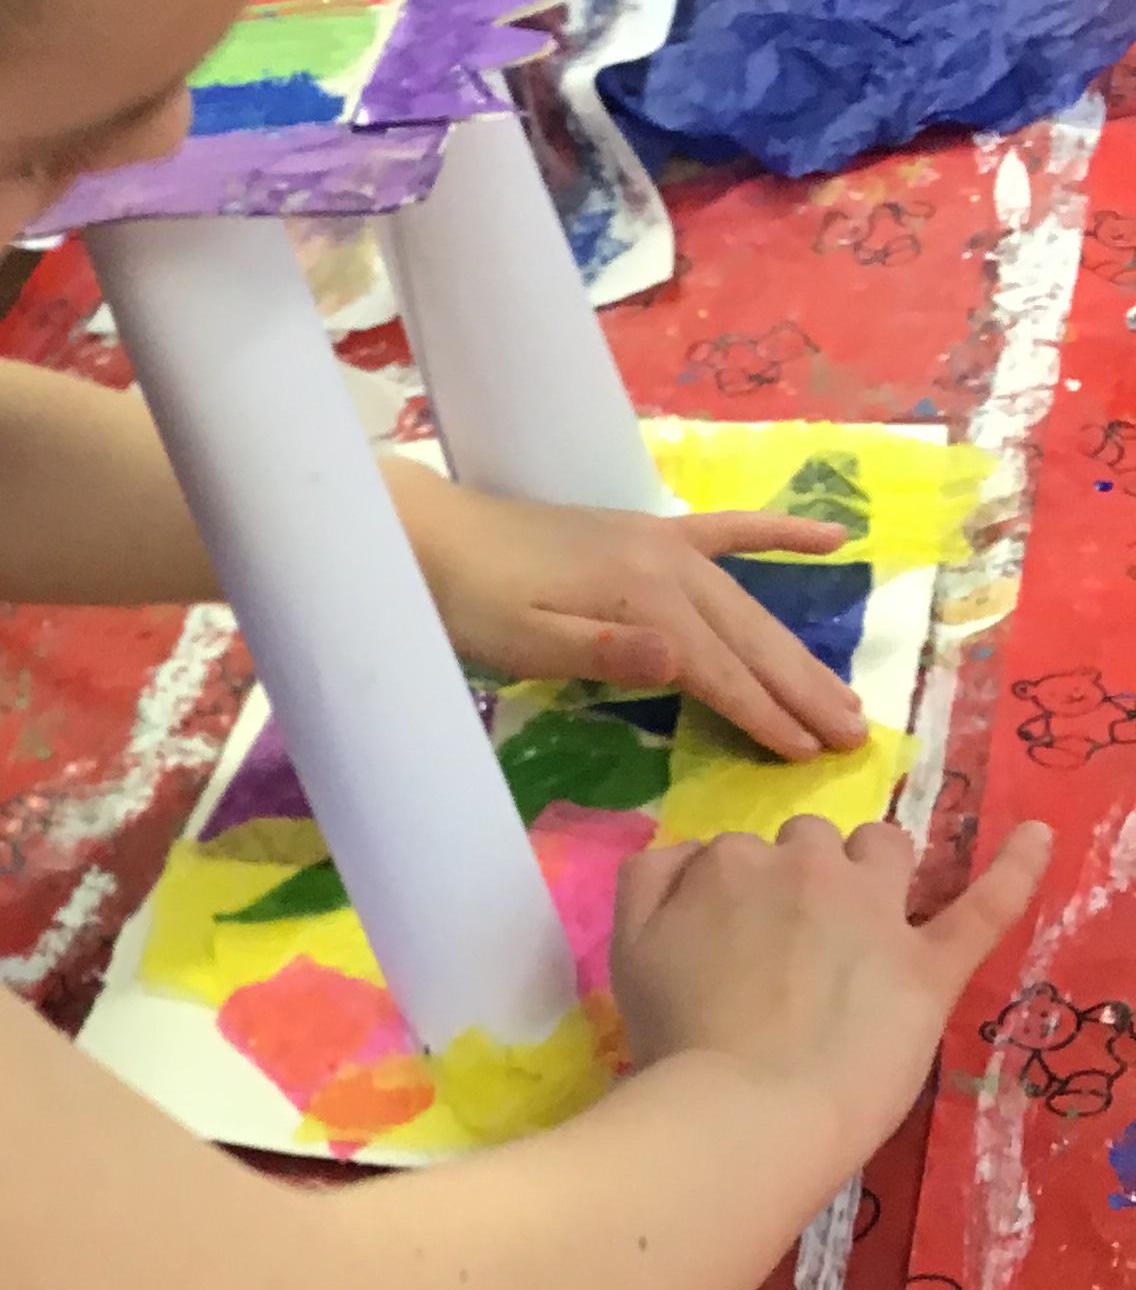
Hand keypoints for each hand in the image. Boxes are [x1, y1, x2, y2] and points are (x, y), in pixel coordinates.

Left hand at [389, 466, 867, 760]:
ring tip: (846, 696)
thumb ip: (603, 652)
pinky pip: (730, 532)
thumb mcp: (523, 641)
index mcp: (641, 599)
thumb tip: (680, 661)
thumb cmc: (470, 601)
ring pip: (749, 604)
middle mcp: (669, 566)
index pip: (719, 670)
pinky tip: (835, 540)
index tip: (811, 757)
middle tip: (857, 738)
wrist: (432, 534)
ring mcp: (664, 544)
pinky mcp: (649, 533)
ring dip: (799, 649)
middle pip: (750, 640)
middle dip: (803, 692)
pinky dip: (782, 534)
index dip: (765, 715)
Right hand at [613, 816, 1050, 1150]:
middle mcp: (807, 868)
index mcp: (731, 862)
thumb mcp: (626, 947)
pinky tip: (1039, 838)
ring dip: (873, 865)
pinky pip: (985, 904)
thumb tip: (687, 855)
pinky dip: (1016, 867)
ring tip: (866, 911)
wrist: (743, 1110)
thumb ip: (651, 880)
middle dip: (803, 877)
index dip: (737, 900)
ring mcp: (876, 912)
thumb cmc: (676, 1039)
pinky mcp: (930, 964)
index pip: (739, 855)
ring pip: (883, 847)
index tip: (730, 948)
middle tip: (788, 950)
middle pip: (811, 844)